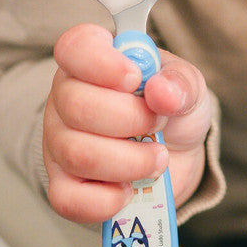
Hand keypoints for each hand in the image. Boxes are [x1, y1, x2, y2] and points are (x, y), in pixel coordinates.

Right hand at [43, 23, 211, 224]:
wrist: (176, 156)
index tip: (135, 78)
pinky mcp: (64, 186)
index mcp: (93, 62)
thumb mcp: (188, 87)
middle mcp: (66, 100)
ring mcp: (59, 144)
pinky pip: (69, 199)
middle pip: (77, 106)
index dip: (102, 62)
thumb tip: (162, 91)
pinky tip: (130, 189)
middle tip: (158, 124)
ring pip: (78, 154)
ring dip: (131, 161)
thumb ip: (180, 83)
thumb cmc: (172, 110)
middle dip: (132, 120)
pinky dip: (109, 199)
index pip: (74, 47)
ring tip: (157, 158)